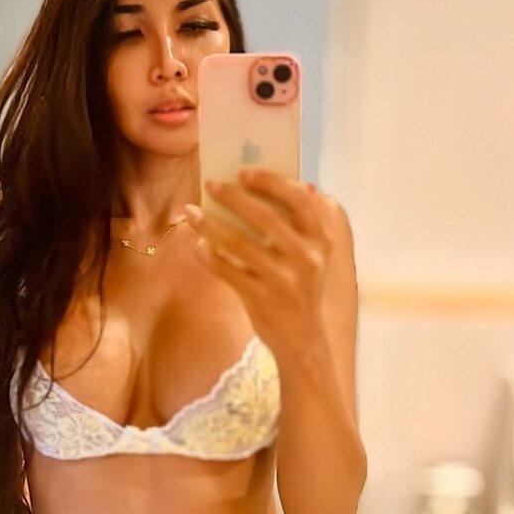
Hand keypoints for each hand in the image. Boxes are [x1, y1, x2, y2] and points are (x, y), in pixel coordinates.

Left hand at [184, 168, 340, 358]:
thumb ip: (299, 223)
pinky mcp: (262, 298)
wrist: (303, 341)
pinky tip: (196, 244)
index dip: (271, 182)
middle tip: (210, 184)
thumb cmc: (301, 288)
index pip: (300, 200)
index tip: (244, 173)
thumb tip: (279, 183)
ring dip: (209, 225)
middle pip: (265, 218)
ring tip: (191, 212)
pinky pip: (226, 270)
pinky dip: (208, 255)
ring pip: (238, 243)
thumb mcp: (311, 256)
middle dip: (233, 197)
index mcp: (322, 241)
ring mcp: (283, 280)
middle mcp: (306, 259)